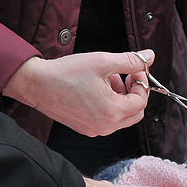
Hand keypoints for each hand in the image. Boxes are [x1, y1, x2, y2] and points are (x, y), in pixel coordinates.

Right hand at [2, 50, 154, 136]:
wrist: (37, 84)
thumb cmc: (67, 73)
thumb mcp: (102, 61)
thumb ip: (130, 60)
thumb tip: (149, 56)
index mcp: (112, 113)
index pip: (142, 101)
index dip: (142, 81)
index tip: (134, 67)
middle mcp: (105, 127)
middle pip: (135, 112)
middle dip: (134, 91)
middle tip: (126, 73)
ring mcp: (94, 130)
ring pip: (121, 116)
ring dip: (121, 96)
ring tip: (109, 78)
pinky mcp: (84, 127)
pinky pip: (107, 118)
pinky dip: (109, 103)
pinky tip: (97, 87)